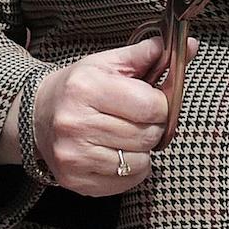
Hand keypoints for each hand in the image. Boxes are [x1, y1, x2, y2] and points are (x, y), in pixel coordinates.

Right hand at [31, 35, 197, 195]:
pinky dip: (132, 169)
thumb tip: (189, 46)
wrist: (38, 114)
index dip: (161, 104)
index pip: (149, 105)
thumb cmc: (81, 86)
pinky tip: (119, 152)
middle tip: (143, 119)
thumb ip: (149, 54)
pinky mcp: (75, 180)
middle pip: (146, 135)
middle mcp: (76, 122)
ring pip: (138, 161)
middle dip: (154, 127)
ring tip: (129, 134)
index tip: (154, 101)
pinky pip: (125, 182)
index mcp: (88, 87)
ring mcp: (74, 155)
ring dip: (143, 149)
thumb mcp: (110, 62)